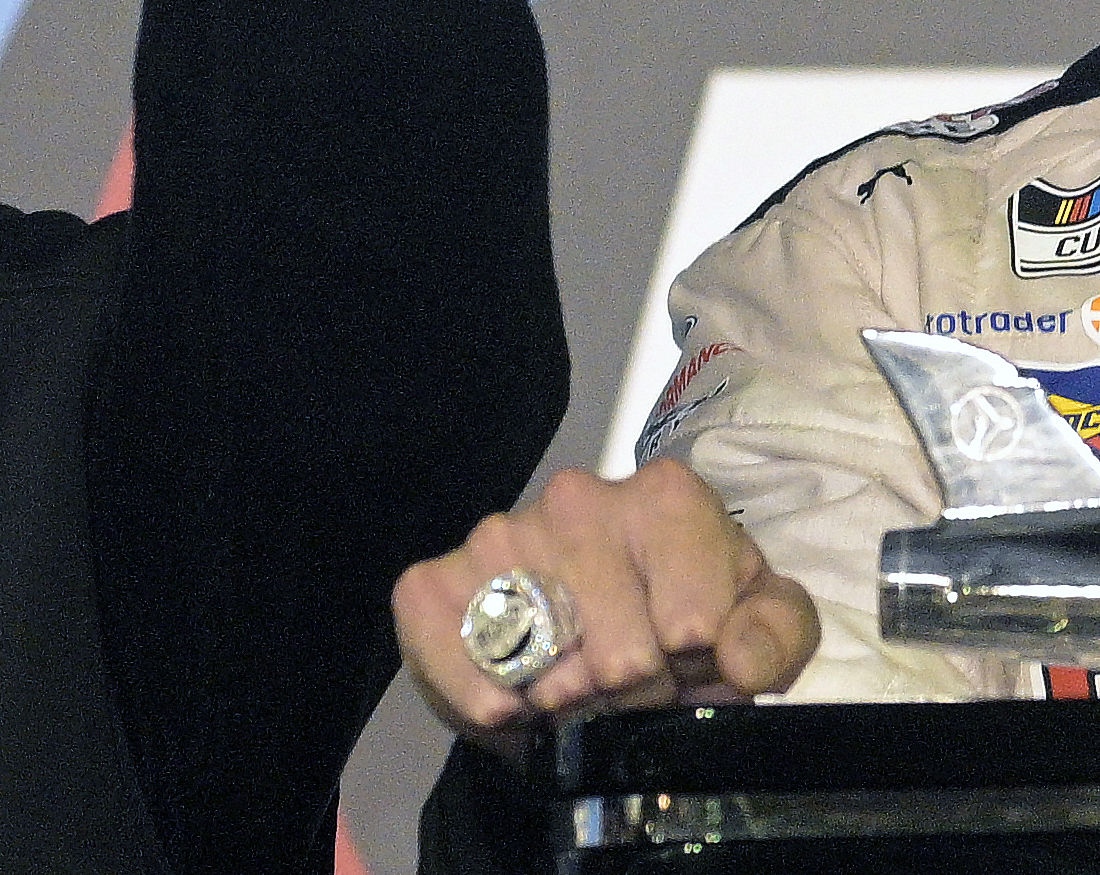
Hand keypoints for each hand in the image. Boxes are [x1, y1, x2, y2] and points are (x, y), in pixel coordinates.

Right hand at [395, 461, 820, 759]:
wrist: (593, 641)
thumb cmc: (690, 621)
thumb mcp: (761, 622)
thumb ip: (775, 635)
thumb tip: (734, 658)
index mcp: (666, 499)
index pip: (694, 622)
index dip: (699, 667)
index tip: (691, 663)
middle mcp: (575, 498)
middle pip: (623, 655)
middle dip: (636, 694)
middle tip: (633, 687)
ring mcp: (498, 534)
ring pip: (547, 664)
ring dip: (568, 702)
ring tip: (581, 690)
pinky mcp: (431, 581)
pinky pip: (454, 660)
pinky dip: (485, 703)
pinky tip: (513, 706)